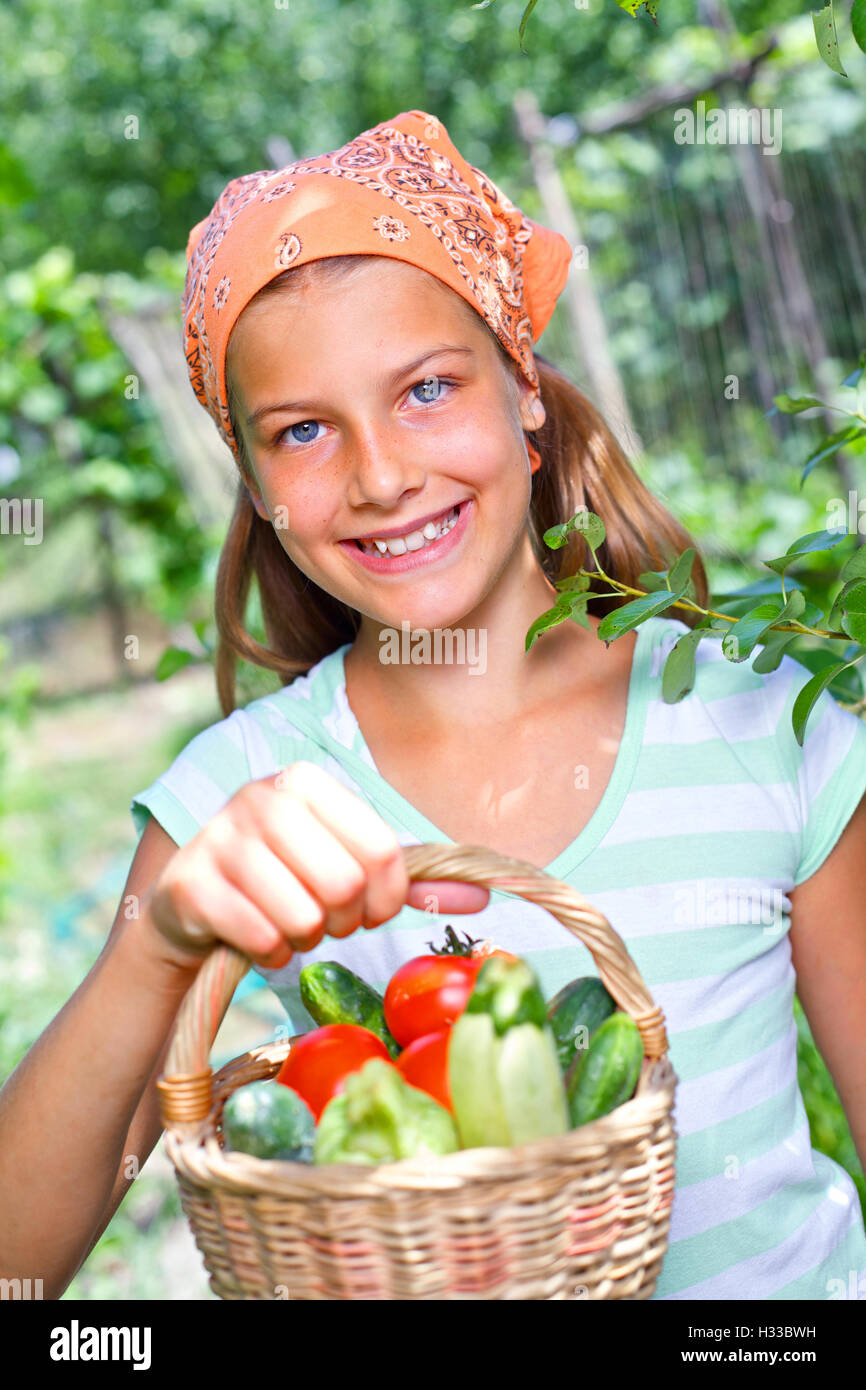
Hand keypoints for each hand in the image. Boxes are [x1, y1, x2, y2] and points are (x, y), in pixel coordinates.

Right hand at [144, 761, 488, 970]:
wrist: (190, 910)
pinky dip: (269, 954)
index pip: (382, 851)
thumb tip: (485, 896)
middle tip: (324, 921)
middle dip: (342, 922)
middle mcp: (259, 796)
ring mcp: (218, 838)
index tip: (369, 910)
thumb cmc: (284, 883)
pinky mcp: (189, 885)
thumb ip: (410, 880)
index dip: (386, 899)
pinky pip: (260, 938)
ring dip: (304, 940)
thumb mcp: (345, 869)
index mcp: (305, 781)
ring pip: (301, 916)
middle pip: (344, 884)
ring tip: (287, 926)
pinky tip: (257, 939)